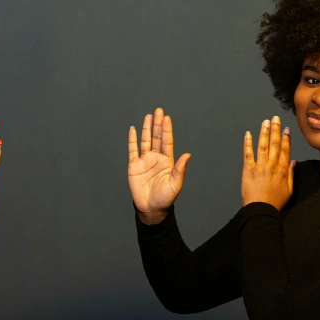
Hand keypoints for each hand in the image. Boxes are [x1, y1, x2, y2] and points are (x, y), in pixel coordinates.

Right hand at [128, 108, 190, 224]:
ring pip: (145, 141)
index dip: (166, 130)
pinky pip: (132, 150)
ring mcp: (144, 161)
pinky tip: (133, 129)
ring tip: (148, 116)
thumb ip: (180, 169)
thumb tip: (187, 155)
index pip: (167, 141)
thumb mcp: (175, 184)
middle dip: (157, 124)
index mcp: (167, 161)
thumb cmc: (165, 198)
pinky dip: (132, 140)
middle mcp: (156, 158)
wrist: (151, 208)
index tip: (166, 118)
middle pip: (156, 137)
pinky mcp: (134, 166)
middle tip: (159, 111)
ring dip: (147, 128)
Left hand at [241, 116, 295, 210]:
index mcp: (283, 170)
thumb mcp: (289, 189)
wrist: (261, 210)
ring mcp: (260, 166)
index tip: (286, 129)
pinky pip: (248, 153)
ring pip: (263, 146)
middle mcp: (272, 165)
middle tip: (275, 118)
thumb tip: (293, 161)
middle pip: (275, 144)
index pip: (285, 150)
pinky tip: (248, 134)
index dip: (286, 138)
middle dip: (275, 130)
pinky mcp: (248, 169)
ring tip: (265, 122)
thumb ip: (291, 174)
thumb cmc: (275, 202)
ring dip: (264, 132)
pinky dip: (248, 143)